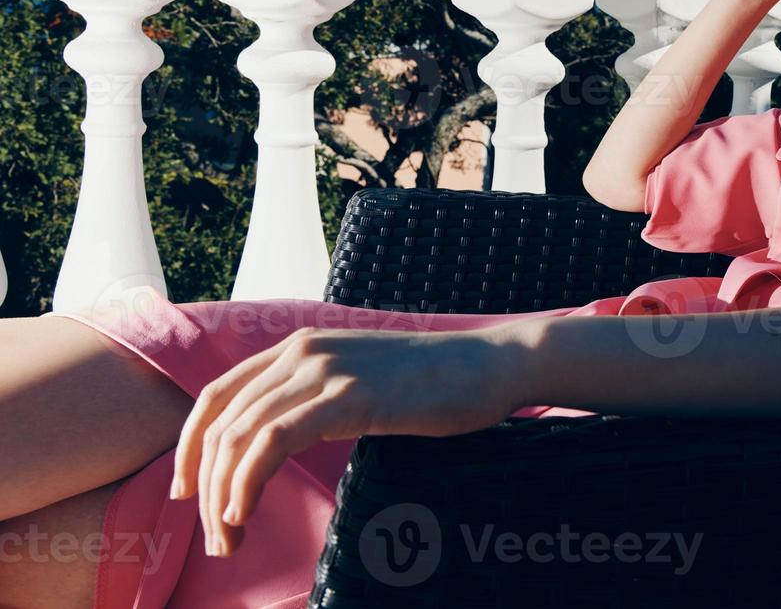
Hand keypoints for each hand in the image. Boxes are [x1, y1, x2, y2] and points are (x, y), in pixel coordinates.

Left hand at [170, 325, 526, 557]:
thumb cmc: (434, 382)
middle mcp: (303, 351)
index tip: (187, 493)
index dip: (189, 446)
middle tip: (216, 537)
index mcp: (300, 345)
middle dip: (205, 485)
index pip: (218, 394)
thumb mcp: (361, 380)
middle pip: (222, 422)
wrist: (489, 365)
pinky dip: (248, 481)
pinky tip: (245, 512)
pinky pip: (274, 441)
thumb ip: (320, 397)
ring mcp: (326, 370)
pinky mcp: (349, 396)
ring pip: (241, 435)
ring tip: (228, 538)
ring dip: (223, 495)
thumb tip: (285, 440)